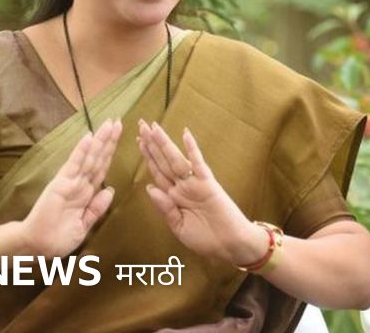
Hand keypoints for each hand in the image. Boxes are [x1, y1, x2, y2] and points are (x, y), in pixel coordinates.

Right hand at [21, 118, 121, 257]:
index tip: (120, 138)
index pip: (102, 168)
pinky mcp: (60, 184)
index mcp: (86, 193)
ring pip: (89, 157)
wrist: (38, 247)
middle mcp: (80, 183)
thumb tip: (110, 190)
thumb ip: (97, 208)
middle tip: (118, 121)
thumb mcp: (84, 225)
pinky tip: (89, 136)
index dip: (111, 153)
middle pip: (98, 158)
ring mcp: (70, 181)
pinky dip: (81, 150)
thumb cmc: (58, 238)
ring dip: (99, 140)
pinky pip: (74, 165)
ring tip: (109, 123)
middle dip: (108, 140)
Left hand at [138, 120, 267, 265]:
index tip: (139, 141)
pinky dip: (192, 149)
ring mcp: (195, 183)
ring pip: (176, 159)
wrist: (230, 245)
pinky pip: (198, 164)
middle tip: (141, 124)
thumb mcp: (179, 227)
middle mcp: (182, 187)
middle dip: (152, 144)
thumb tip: (150, 188)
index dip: (148, 157)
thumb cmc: (206, 240)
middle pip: (163, 161)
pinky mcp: (209, 183)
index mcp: (174, 197)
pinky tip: (186, 134)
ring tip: (154, 127)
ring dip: (164, 143)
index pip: (158, 172)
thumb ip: (165, 209)